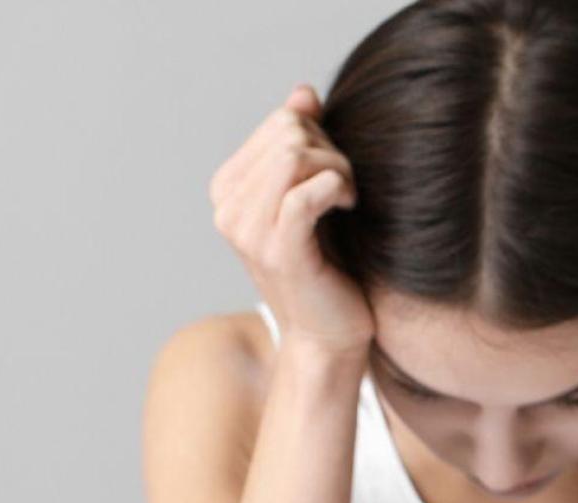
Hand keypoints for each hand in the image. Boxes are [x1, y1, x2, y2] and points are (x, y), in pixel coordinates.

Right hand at [209, 83, 374, 360]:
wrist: (330, 334)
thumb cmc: (329, 264)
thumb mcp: (313, 194)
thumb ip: (303, 143)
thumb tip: (303, 92)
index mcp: (228, 188)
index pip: (279, 123)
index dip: (322, 139)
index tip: (338, 175)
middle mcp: (227, 207)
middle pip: (287, 134)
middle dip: (331, 151)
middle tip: (348, 187)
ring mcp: (247, 230)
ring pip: (294, 157)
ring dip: (338, 169)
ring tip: (349, 198)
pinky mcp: (279, 251)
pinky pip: (307, 192)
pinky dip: (338, 189)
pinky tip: (348, 207)